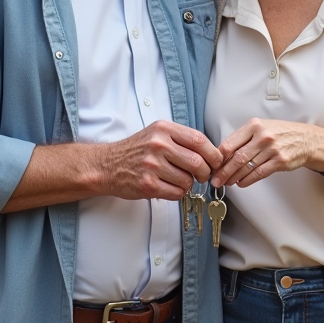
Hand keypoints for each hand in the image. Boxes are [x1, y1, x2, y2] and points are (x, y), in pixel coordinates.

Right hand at [100, 120, 223, 200]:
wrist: (107, 165)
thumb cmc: (136, 150)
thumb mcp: (157, 134)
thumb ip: (181, 139)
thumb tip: (211, 153)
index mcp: (163, 129)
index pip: (199, 140)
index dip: (213, 153)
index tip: (216, 161)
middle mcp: (158, 145)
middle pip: (197, 162)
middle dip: (204, 172)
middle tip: (201, 175)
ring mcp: (152, 165)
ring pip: (187, 180)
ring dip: (188, 184)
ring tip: (177, 180)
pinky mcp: (147, 184)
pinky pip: (176, 193)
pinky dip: (178, 193)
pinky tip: (169, 187)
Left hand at [210, 119, 323, 188]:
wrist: (306, 139)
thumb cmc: (281, 133)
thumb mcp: (262, 127)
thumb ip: (244, 137)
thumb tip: (224, 154)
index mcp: (254, 125)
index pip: (230, 143)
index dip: (219, 157)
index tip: (213, 165)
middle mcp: (262, 136)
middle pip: (236, 158)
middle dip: (223, 172)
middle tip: (216, 180)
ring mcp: (272, 149)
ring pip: (246, 167)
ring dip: (234, 177)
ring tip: (227, 183)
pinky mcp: (279, 161)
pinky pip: (258, 173)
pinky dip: (247, 180)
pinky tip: (241, 183)